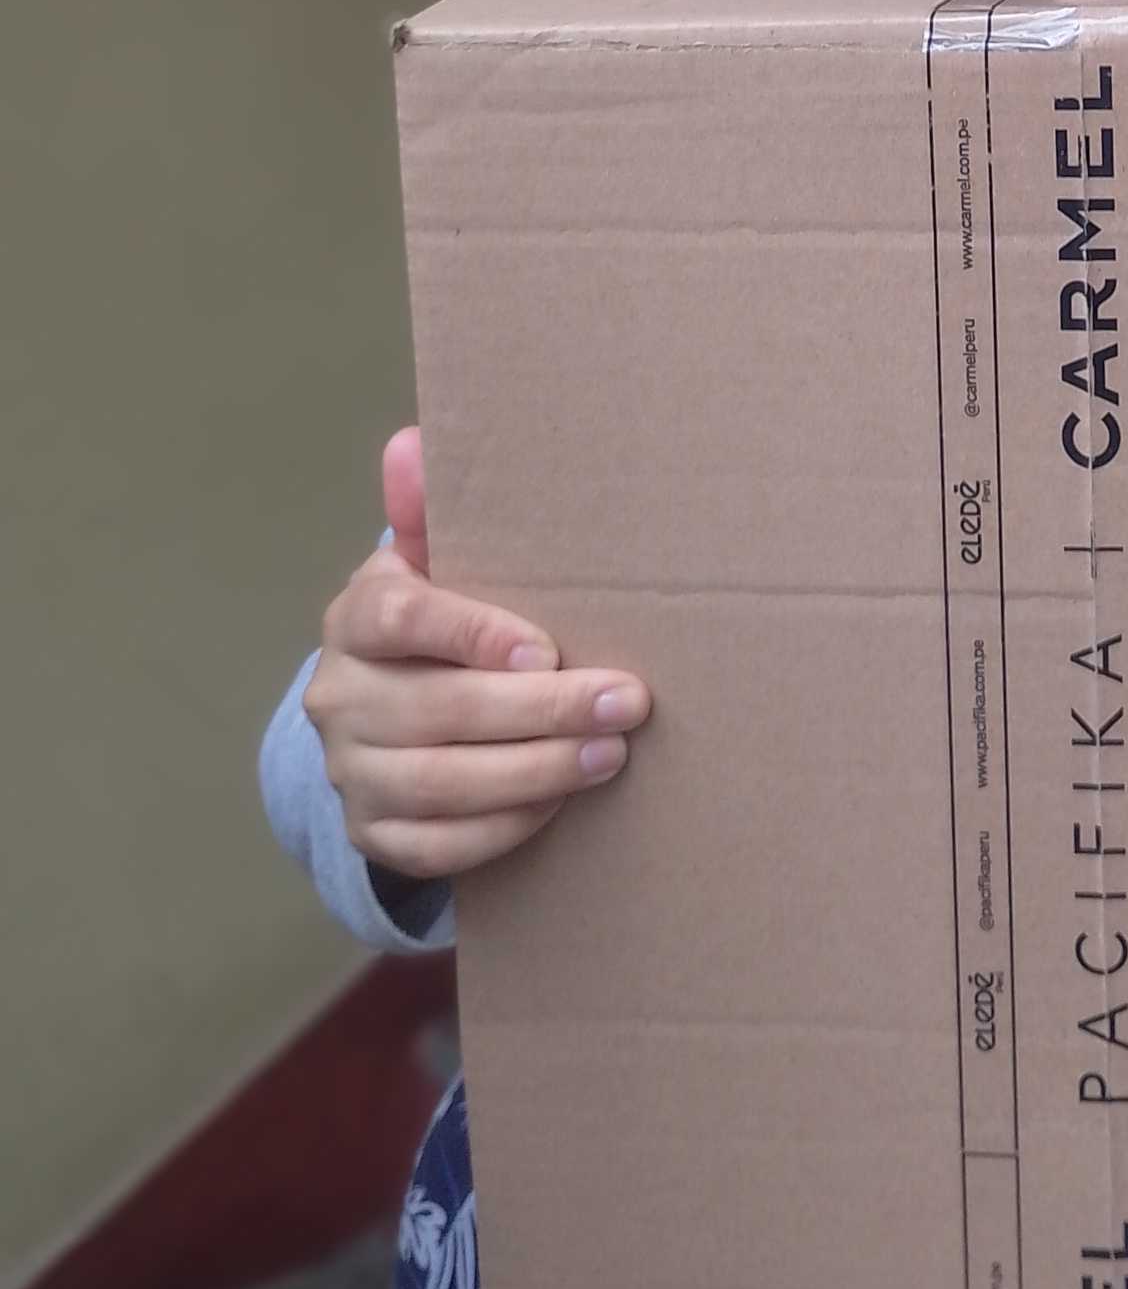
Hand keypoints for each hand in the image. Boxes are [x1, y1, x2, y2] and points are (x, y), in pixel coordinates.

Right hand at [304, 427, 652, 882]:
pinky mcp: (374, 833)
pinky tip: (562, 801)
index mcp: (357, 618)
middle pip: (437, 711)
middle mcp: (340, 697)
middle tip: (626, 702)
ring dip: (535, 772)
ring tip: (610, 753)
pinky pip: (437, 846)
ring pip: (440, 784)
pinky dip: (504, 826)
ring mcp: (352, 772)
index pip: (401, 621)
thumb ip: (427, 506)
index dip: (472, 635)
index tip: (548, 646)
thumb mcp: (432, 559)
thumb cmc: (437, 620)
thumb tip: (413, 442)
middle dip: (542, 710)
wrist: (384, 711)